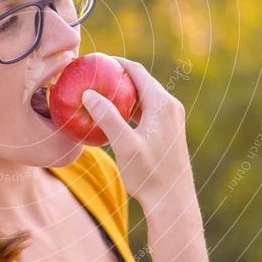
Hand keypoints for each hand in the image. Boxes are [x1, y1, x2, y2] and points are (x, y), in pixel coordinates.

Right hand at [80, 57, 195, 214]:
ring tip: (98, 93)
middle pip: (140, 81)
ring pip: (143, 96)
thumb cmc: (149, 175)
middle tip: (92, 76)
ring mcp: (171, 118)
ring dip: (123, 93)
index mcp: (161, 104)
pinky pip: (147, 109)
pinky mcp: (169, 130)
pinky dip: (130, 107)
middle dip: (116, 76)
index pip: (136, 71)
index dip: (115, 62)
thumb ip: (108, 118)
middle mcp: (169, 106)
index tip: (95, 61)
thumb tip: (88, 94)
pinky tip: (113, 115)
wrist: (172, 201)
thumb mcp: (125, 145)